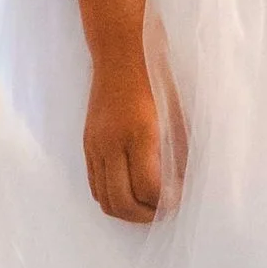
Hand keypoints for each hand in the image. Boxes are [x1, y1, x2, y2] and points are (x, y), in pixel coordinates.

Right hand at [83, 43, 176, 223]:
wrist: (120, 52)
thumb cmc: (155, 78)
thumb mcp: (176, 115)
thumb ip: (177, 154)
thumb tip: (179, 186)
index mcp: (139, 134)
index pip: (148, 188)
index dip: (165, 203)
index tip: (178, 200)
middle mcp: (111, 143)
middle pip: (122, 201)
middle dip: (145, 216)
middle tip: (163, 211)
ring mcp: (95, 145)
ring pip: (104, 199)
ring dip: (126, 211)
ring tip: (146, 207)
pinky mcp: (87, 143)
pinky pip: (94, 184)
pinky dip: (111, 196)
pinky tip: (129, 191)